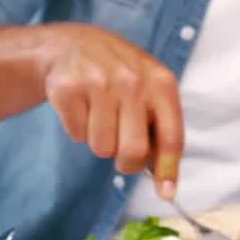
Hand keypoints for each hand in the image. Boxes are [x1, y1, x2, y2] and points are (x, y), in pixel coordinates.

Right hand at [38, 23, 183, 197]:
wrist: (73, 45)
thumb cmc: (120, 76)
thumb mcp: (150, 89)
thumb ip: (162, 129)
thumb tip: (167, 185)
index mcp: (161, 82)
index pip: (171, 137)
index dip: (168, 170)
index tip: (166, 193)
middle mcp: (132, 81)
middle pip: (133, 151)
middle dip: (126, 162)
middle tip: (120, 150)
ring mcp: (98, 83)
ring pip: (101, 148)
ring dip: (99, 141)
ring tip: (99, 115)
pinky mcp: (68, 89)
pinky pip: (76, 135)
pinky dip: (78, 129)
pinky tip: (81, 106)